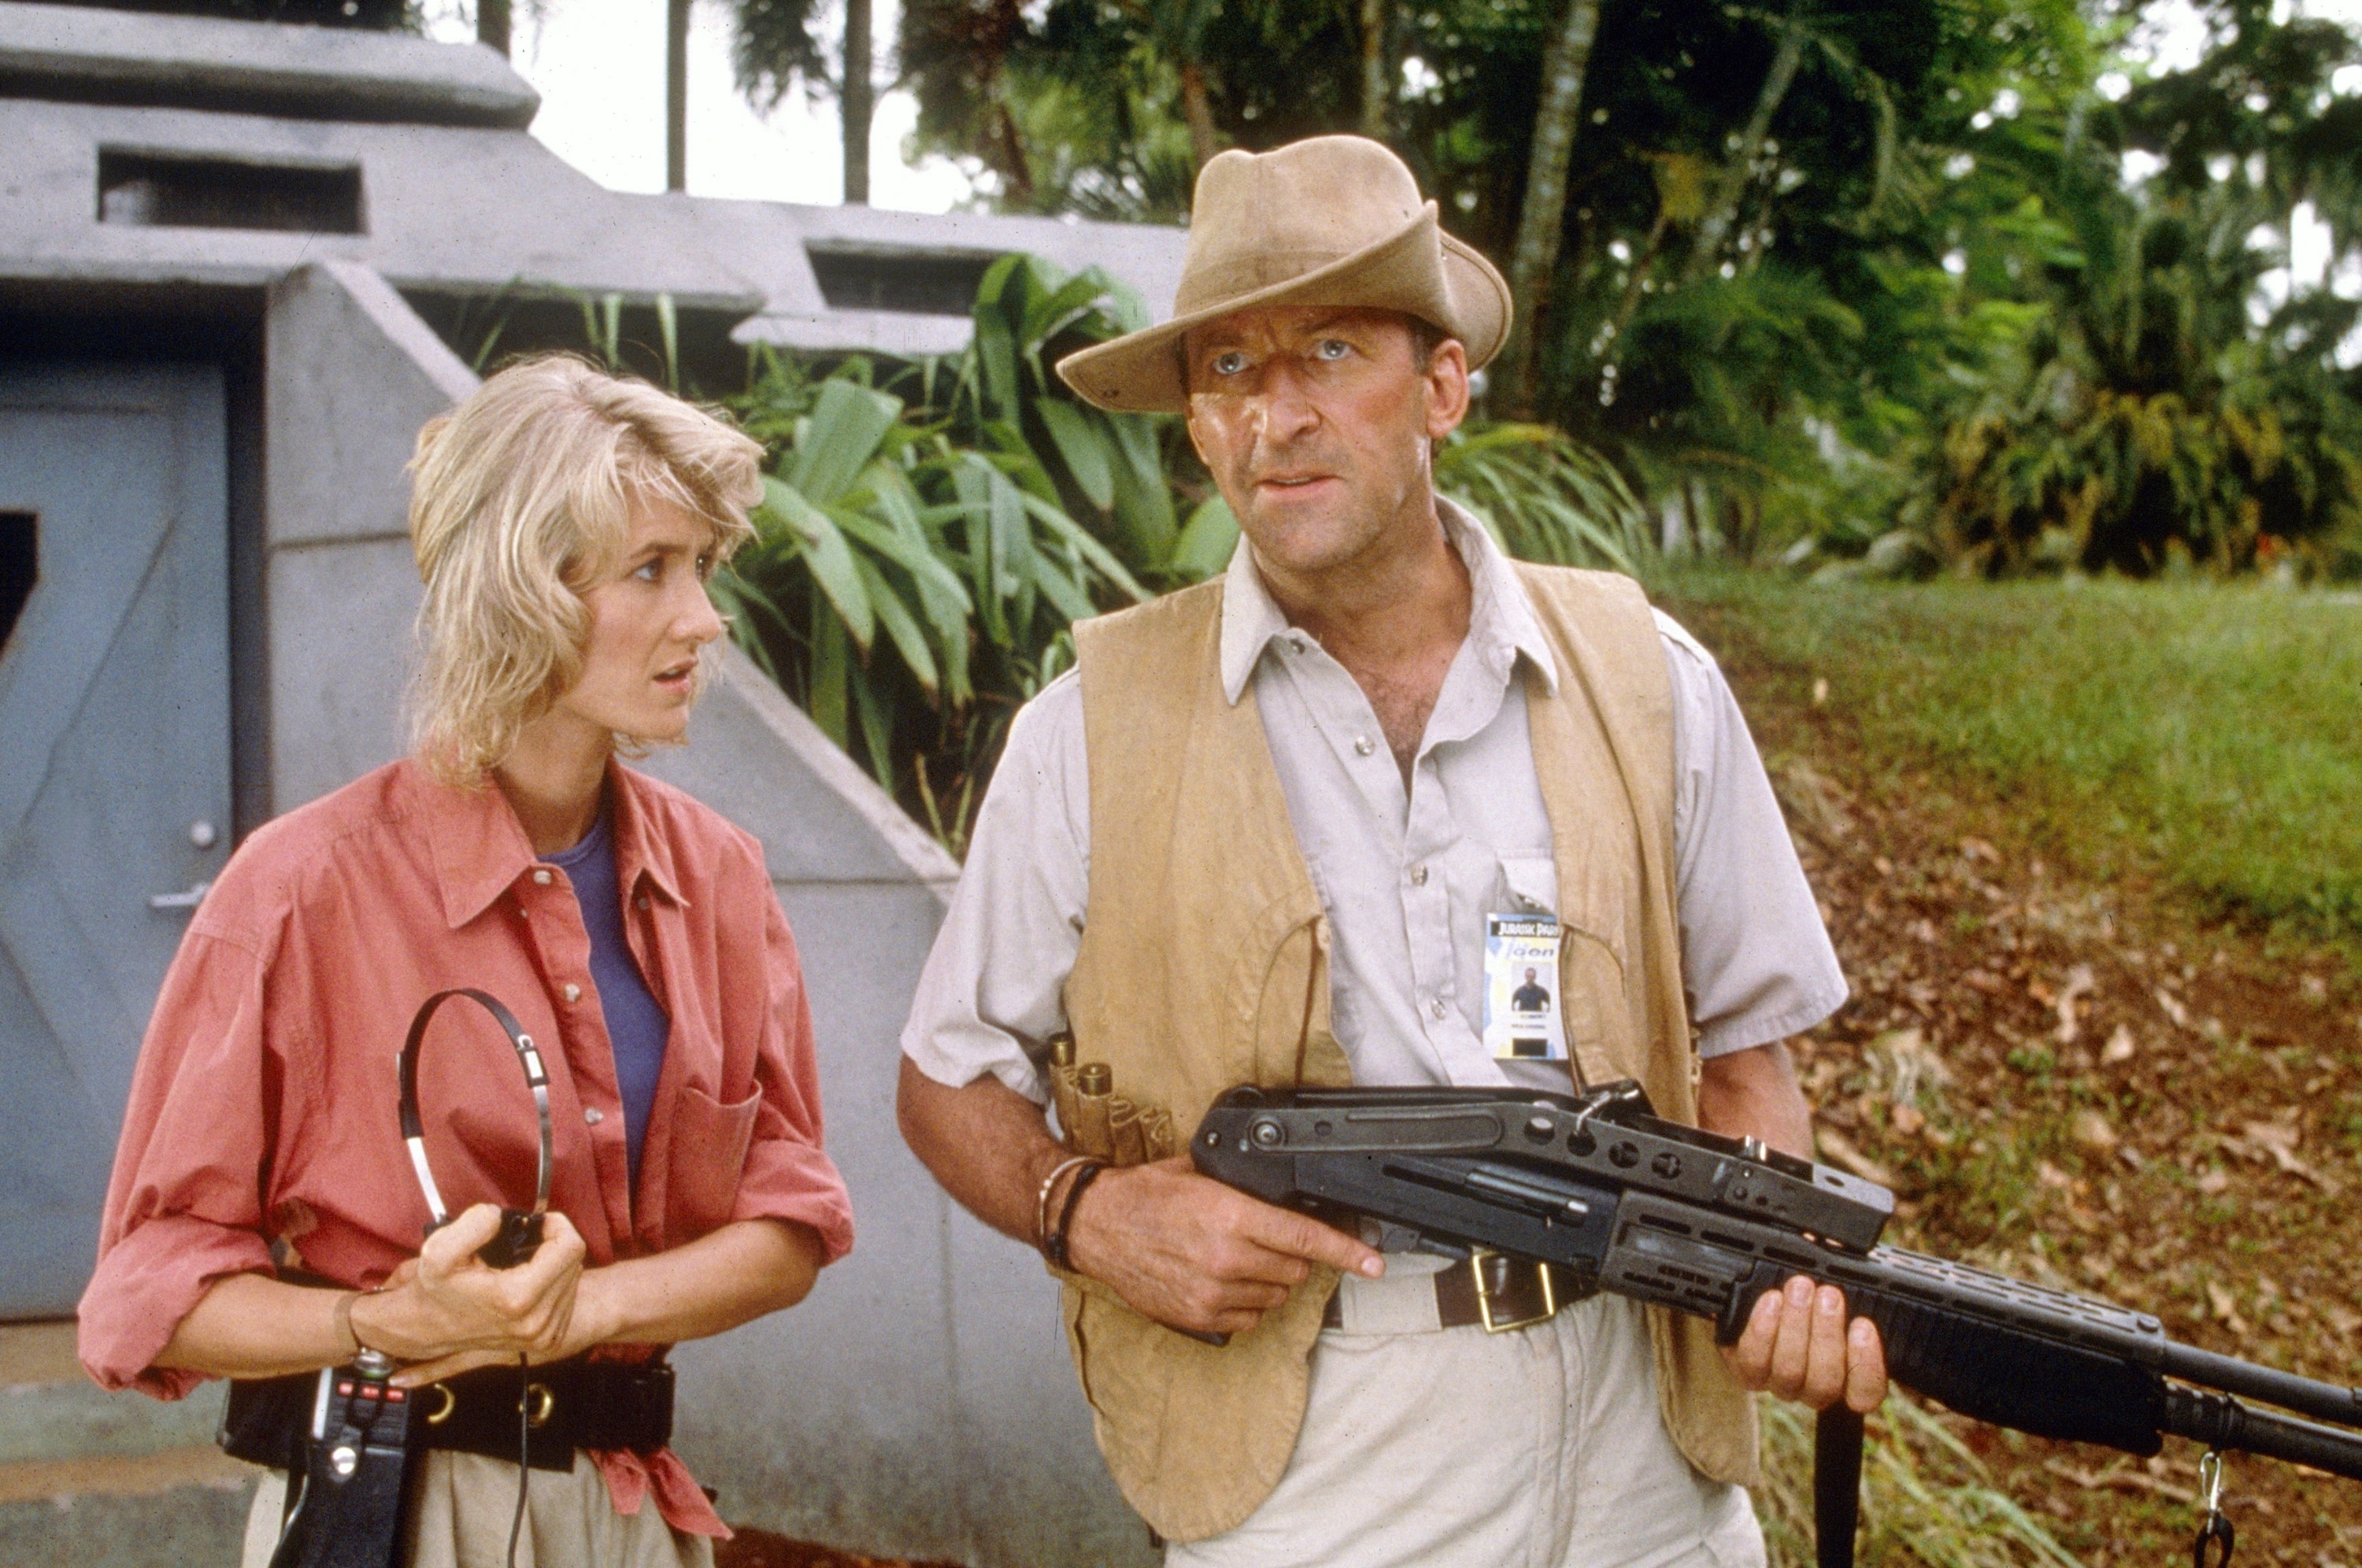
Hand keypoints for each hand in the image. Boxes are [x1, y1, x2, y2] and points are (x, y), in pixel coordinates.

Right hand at [343, 1205, 593, 1386]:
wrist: (424, 1329)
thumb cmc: (433, 1289)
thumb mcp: (440, 1250)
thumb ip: (474, 1224)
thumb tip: (503, 1217)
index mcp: (518, 1298)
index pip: (570, 1246)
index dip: (555, 1225)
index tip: (535, 1224)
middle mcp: (537, 1323)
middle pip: (574, 1261)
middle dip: (551, 1244)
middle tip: (522, 1244)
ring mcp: (544, 1336)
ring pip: (572, 1279)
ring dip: (552, 1264)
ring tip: (519, 1266)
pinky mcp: (547, 1341)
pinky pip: (567, 1298)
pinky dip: (551, 1284)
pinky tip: (525, 1283)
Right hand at [1064, 1157, 1383, 1335]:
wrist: (1097, 1225)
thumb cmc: (1145, 1195)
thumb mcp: (1200, 1174)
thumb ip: (1246, 1190)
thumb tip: (1287, 1199)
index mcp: (1230, 1215)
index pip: (1305, 1237)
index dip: (1347, 1252)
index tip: (1374, 1263)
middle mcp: (1226, 1257)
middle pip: (1295, 1268)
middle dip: (1291, 1255)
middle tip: (1263, 1239)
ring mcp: (1213, 1292)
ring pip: (1275, 1294)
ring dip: (1268, 1279)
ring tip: (1235, 1258)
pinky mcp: (1199, 1316)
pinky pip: (1249, 1317)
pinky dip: (1247, 1301)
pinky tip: (1222, 1281)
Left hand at [1722, 1276, 1886, 1412]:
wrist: (1760, 1301)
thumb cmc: (1812, 1294)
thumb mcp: (1838, 1288)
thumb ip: (1853, 1288)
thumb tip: (1856, 1262)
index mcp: (1848, 1378)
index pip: (1866, 1393)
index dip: (1867, 1365)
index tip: (1864, 1325)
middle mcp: (1816, 1389)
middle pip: (1825, 1383)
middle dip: (1827, 1333)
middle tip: (1829, 1294)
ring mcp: (1781, 1384)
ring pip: (1790, 1372)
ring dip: (1796, 1325)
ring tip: (1799, 1289)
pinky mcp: (1749, 1373)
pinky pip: (1753, 1362)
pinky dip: (1763, 1330)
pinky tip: (1771, 1300)